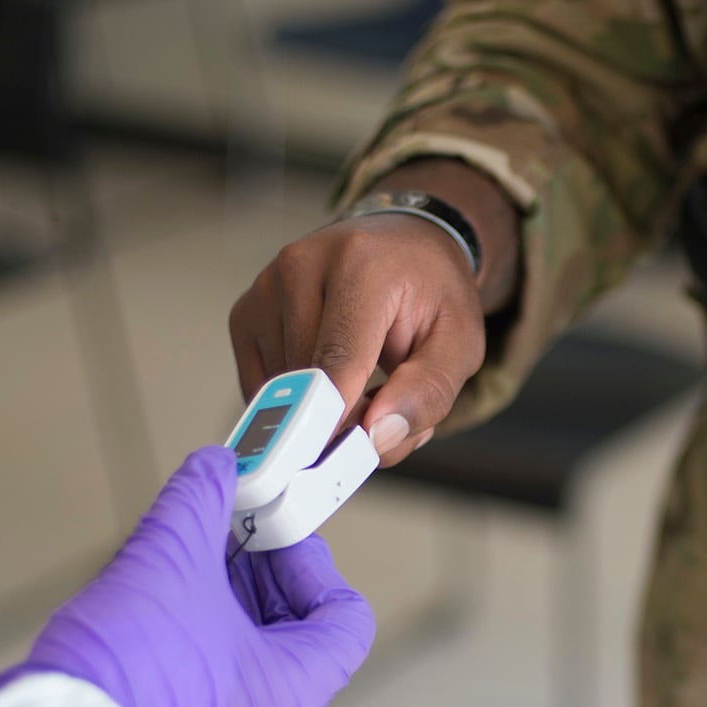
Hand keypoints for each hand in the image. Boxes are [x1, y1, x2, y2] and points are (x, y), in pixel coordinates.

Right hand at [0, 448, 375, 706]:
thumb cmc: (125, 667)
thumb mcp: (171, 557)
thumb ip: (202, 501)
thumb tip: (217, 467)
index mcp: (291, 694)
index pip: (346, 620)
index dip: (312, 562)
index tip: (272, 530)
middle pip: (300, 632)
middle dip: (265, 571)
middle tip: (231, 530)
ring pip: (254, 652)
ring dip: (230, 596)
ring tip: (192, 554)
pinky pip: (217, 674)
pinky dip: (204, 629)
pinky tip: (166, 592)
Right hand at [227, 160, 517, 464]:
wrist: (402, 243)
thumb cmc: (431, 294)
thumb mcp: (460, 343)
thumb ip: (427, 393)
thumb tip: (375, 438)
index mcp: (362, 264)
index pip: (338, 360)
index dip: (339, 421)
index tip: (344, 463)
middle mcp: (301, 265)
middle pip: (307, 383)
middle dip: (345, 420)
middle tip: (385, 413)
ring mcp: (265, 287)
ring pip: (282, 391)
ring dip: (321, 413)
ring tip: (364, 385)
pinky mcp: (246, 312)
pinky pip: (261, 387)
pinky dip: (295, 401)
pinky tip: (330, 378)